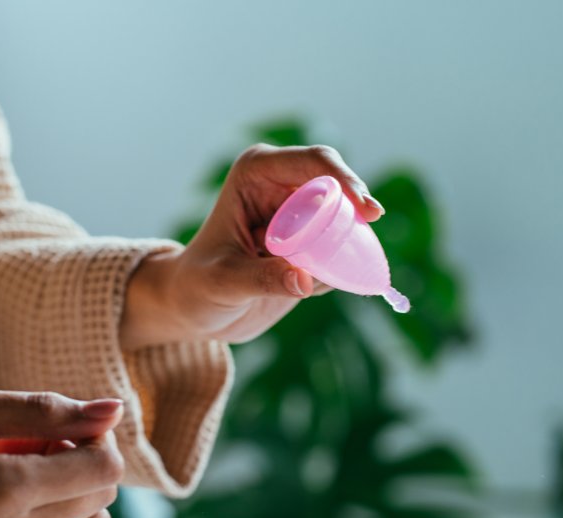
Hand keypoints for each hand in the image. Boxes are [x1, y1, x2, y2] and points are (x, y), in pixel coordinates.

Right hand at [0, 386, 124, 517]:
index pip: (105, 469)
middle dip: (81, 467)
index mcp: (4, 490)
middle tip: (30, 447)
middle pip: (100, 504)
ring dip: (68, 501)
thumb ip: (46, 410)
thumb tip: (115, 409)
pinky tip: (7, 507)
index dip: (95, 440)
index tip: (58, 428)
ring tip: (14, 477)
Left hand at [120, 144, 382, 347]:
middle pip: (338, 185)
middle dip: (356, 212)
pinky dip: (341, 267)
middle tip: (365, 242)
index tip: (366, 211)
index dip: (345, 180)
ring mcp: (299, 213)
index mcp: (256, 173)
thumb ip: (262, 279)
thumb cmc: (197, 286)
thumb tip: (304, 280)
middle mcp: (281, 185)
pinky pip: (341, 249)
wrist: (196, 309)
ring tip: (320, 278)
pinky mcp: (311, 242)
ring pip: (345, 218)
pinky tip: (308, 287)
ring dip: (349, 244)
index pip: (313, 163)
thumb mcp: (223, 282)